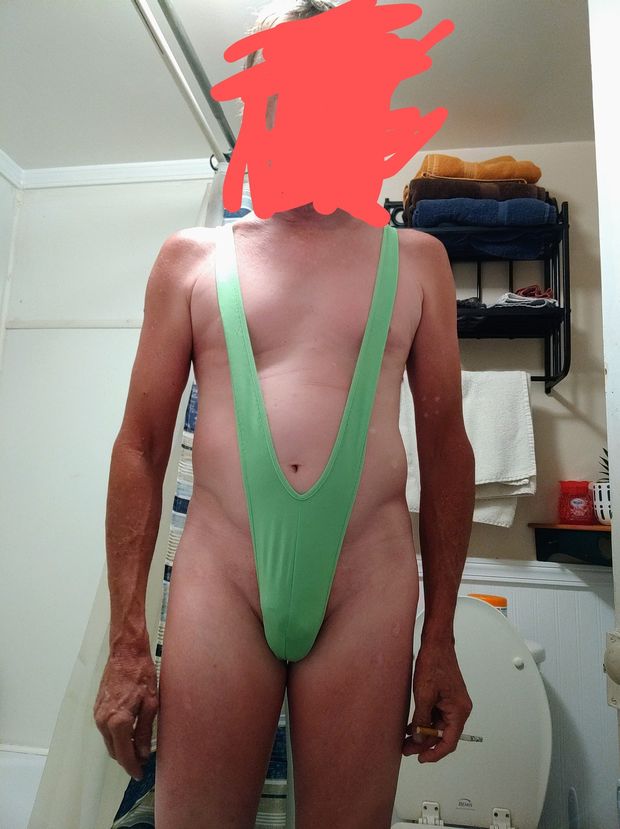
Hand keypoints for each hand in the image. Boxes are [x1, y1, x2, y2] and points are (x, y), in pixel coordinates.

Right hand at [93, 651, 157, 780]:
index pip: (124, 754)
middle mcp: (103, 721)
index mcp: (118, 721)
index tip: (140, 775)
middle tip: (141, 763)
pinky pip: (105, 730)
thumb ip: (145, 731)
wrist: (125, 653)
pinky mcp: (97, 708)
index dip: (132, 767)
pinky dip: (116, 736)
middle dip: (126, 759)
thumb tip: (143, 753)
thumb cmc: (141, 674)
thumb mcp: (151, 704)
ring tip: (137, 749)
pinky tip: (128, 733)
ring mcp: (98, 714)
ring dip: (121, 748)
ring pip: (109, 741)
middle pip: (114, 750)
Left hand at [402, 640, 472, 762]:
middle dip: (425, 743)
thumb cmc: (434, 664)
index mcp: (459, 711)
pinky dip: (425, 721)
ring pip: (439, 725)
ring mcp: (454, 703)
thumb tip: (419, 737)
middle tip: (407, 749)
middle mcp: (460, 709)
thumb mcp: (424, 695)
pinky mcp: (447, 697)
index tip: (421, 759)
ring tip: (406, 740)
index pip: (449, 741)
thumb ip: (422, 719)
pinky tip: (412, 725)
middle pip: (443, 734)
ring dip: (424, 732)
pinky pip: (437, 715)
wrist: (437, 643)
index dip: (435, 753)